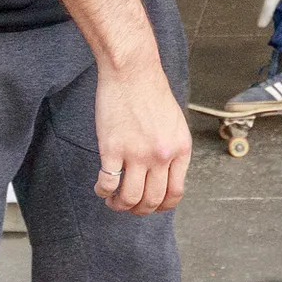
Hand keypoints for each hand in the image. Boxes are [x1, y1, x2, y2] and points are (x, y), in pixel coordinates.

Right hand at [90, 60, 196, 212]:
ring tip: (112, 200)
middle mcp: (162, 156)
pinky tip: (100, 187)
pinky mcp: (112, 148)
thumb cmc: (151, 92)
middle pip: (152, 200)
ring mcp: (137, 154)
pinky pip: (107, 183)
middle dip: (139, 210)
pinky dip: (102, 191)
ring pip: (130, 198)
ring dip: (119, 205)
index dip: (161, 207)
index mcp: (180, 150)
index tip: (150, 206)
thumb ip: (172, 150)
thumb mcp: (175, 124)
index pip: (175, 193)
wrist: (132, 70)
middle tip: (129, 206)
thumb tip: (164, 176)